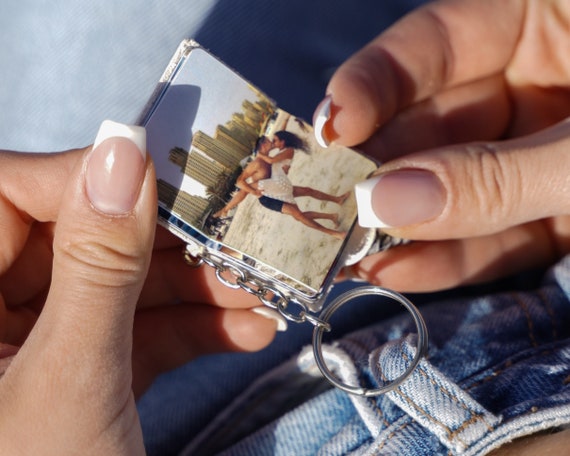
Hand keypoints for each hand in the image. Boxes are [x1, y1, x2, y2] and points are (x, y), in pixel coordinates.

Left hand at [0, 122, 277, 452]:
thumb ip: (97, 266)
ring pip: (122, 283)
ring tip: (262, 291)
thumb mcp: (68, 385)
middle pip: (82, 236)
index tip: (166, 174)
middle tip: (239, 234)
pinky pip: (139, 330)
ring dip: (198, 287)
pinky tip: (247, 328)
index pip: (7, 192)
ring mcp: (38, 343)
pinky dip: (195, 329)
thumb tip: (123, 149)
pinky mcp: (85, 371)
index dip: (87, 176)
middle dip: (168, 239)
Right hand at [316, 0, 569, 291]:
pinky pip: (497, 235)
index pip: (436, 43)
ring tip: (350, 251)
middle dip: (378, 168)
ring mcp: (540, 154)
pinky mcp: (556, 214)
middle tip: (326, 206)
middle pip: (432, 123)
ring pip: (456, 186)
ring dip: (403, 224)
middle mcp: (533, 84)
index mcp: (546, 21)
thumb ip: (498, 175)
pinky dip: (453, 259)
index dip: (374, 82)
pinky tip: (399, 271)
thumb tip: (385, 202)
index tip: (330, 128)